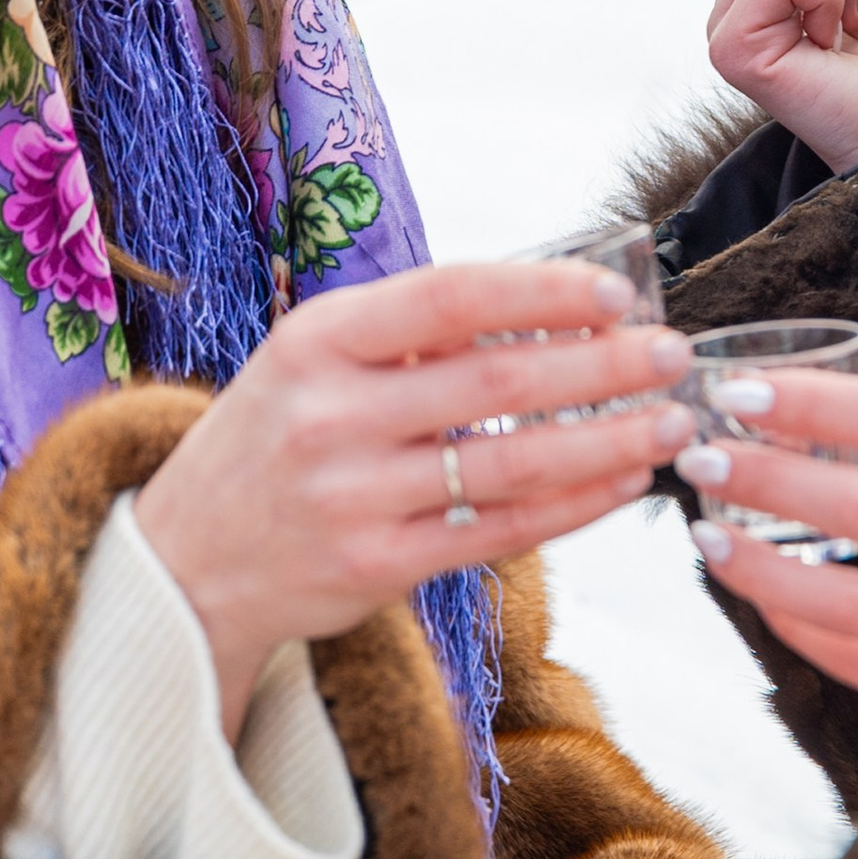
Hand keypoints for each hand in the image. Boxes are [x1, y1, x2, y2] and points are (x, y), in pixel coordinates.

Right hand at [135, 261, 692, 739]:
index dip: (542, 290)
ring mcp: (354, 498)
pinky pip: (500, 533)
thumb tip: (550, 300)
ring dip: (607, 440)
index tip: (617, 292)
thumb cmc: (274, 439)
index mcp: (317, 340)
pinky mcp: (379, 568)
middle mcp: (331, 416)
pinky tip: (623, 481)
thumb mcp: (312, 360)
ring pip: (511, 466)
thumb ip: (412, 334)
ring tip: (671, 422)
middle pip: (496, 382)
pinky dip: (573, 505)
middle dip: (602, 366)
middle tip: (673, 355)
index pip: (450, 298)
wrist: (184, 562)